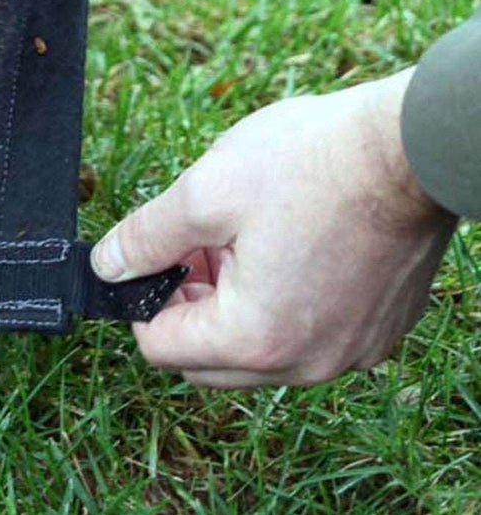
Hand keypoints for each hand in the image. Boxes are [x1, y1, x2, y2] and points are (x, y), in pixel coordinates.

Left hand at [92, 71, 456, 387]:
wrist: (408, 150)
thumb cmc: (309, 165)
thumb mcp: (203, 191)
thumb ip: (145, 237)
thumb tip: (106, 267)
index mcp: (257, 338)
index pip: (162, 349)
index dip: (142, 298)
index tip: (154, 251)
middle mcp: (307, 364)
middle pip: (210, 358)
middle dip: (188, 303)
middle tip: (195, 241)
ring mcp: (350, 352)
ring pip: (261, 348)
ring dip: (234, 302)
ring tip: (240, 233)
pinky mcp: (378, 330)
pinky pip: (310, 334)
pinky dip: (284, 301)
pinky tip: (288, 241)